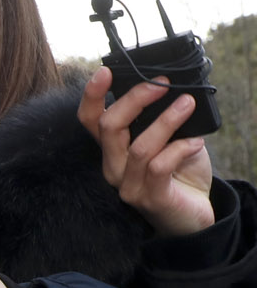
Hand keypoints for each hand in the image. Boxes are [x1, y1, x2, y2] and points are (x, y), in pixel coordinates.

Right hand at [78, 66, 214, 237]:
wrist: (193, 215)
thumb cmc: (180, 174)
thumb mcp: (169, 140)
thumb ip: (161, 120)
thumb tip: (172, 89)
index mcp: (112, 150)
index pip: (89, 120)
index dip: (91, 95)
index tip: (106, 71)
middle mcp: (113, 167)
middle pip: (109, 127)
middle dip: (136, 99)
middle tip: (163, 84)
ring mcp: (128, 185)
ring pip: (138, 146)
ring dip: (167, 120)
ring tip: (188, 104)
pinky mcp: (150, 198)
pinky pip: (159, 166)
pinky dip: (181, 148)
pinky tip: (197, 142)